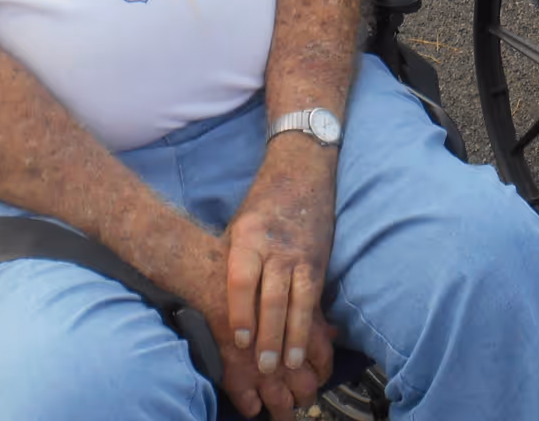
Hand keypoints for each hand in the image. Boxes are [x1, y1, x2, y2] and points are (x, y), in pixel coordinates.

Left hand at [221, 146, 338, 418]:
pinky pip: (314, 296)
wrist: (302, 171)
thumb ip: (232, 263)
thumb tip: (219, 306)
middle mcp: (277, 246)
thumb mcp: (237, 226)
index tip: (240, 341)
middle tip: (265, 368)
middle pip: (272, 298)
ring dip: (293, 336)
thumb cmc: (262, 204)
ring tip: (289, 365)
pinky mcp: (318, 260)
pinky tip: (308, 343)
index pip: (243, 280)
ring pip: (298, 301)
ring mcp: (301, 253)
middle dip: (269, 336)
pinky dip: (309, 322)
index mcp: (249, 236)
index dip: (241, 313)